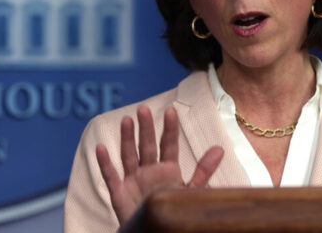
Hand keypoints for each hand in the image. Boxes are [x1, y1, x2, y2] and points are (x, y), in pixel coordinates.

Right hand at [96, 105, 223, 225]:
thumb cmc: (173, 212)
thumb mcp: (191, 192)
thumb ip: (203, 171)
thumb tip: (220, 149)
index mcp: (168, 170)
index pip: (168, 145)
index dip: (170, 129)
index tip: (171, 111)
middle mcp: (149, 172)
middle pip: (147, 146)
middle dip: (145, 128)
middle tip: (143, 109)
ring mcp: (133, 181)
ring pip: (129, 155)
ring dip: (126, 138)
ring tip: (126, 120)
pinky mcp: (120, 194)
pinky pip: (111, 177)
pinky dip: (105, 163)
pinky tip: (101, 147)